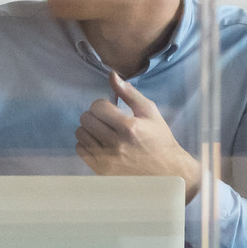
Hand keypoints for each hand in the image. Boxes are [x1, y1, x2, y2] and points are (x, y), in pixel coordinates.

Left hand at [75, 73, 203, 198]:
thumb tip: (111, 75)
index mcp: (130, 127)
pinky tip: (100, 143)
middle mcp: (116, 144)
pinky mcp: (101, 170)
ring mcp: (107, 159)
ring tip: (102, 131)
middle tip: (106, 120)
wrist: (166, 172)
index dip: (103, 104)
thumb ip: (129, 93)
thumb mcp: (149, 112)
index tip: (111, 109)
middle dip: (95, 115)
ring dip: (89, 128)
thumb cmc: (159, 139)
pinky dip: (86, 143)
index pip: (98, 106)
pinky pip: (80, 149)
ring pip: (80, 133)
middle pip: (86, 118)